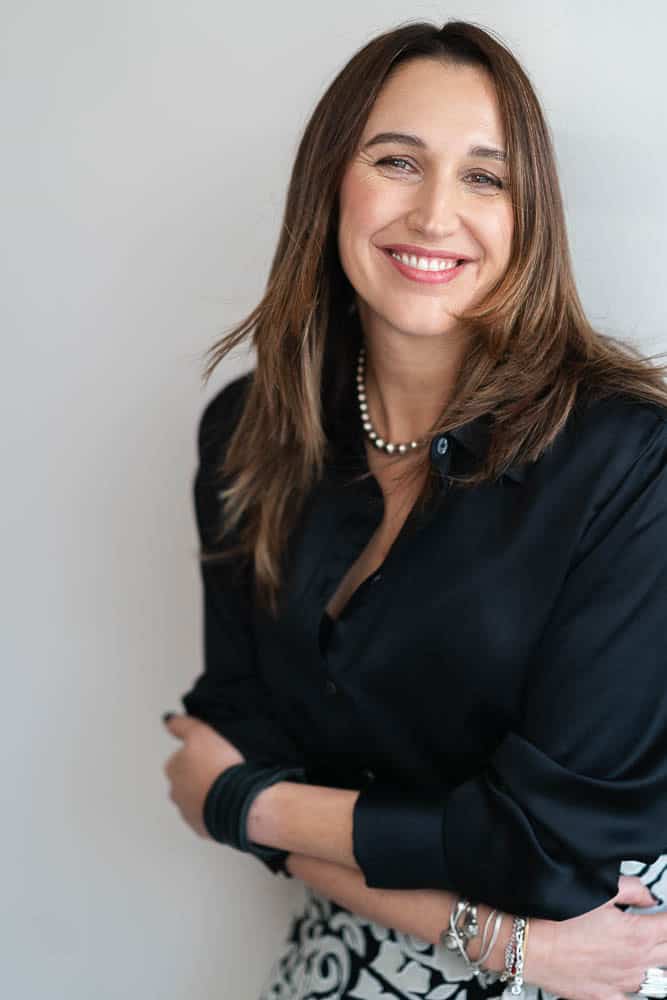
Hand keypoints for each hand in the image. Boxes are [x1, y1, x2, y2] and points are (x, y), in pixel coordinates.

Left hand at [162, 713, 244, 837]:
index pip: (179, 758)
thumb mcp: (201, 733)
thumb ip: (182, 725)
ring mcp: (188, 812)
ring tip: (228, 787)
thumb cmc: (220, 765)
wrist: (237, 800)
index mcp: (172, 768)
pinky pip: (207, 817)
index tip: (210, 755)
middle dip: (200, 777)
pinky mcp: (202, 827)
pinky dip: (215, 811)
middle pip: (186, 781)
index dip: (197, 755)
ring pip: (196, 800)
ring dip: (207, 795)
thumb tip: (167, 719)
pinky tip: (229, 802)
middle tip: (221, 770)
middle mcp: (175, 792)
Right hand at [532, 875, 666, 999]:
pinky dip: (632, 987)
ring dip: (653, 961)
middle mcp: (635, 963)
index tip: (663, 911)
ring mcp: (621, 984)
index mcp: (637, 934)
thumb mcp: (598, 890)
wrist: (528, 945)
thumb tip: (648, 895)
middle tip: (656, 926)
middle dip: (665, 936)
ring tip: (641, 947)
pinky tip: (623, 974)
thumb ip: (632, 889)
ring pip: (655, 978)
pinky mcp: (604, 997)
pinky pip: (629, 997)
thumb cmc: (556, 918)